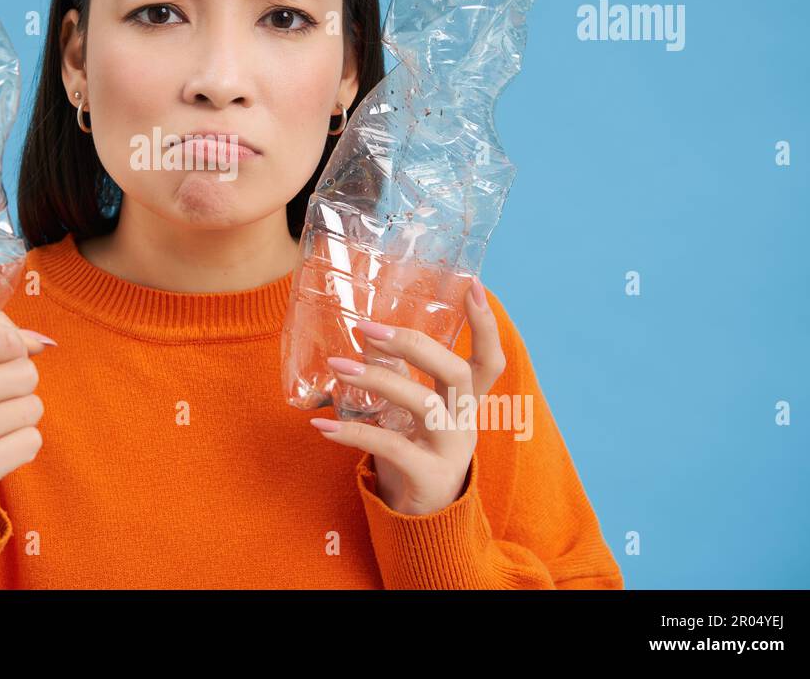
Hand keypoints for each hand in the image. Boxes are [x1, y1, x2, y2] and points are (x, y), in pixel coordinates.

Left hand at [309, 277, 505, 515]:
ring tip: (338, 365)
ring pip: (423, 404)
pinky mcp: (428, 476)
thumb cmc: (413, 453)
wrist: (422, 523)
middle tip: (366, 327)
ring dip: (378, 379)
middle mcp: (465, 422)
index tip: (474, 286)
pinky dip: (353, 433)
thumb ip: (399, 376)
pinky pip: (391, 446)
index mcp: (464, 403)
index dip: (485, 326)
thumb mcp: (411, 414)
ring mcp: (451, 450)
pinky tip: (321, 426)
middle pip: (457, 372)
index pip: (488, 361)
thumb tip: (365, 334)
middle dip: (414, 344)